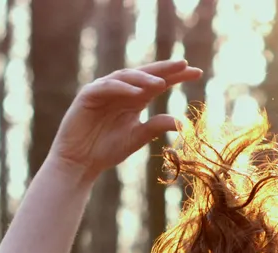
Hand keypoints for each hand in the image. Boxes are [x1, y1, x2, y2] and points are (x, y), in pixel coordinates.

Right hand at [50, 59, 202, 183]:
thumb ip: (156, 126)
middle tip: (184, 65)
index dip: (177, 76)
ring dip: (144, 78)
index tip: (197, 73)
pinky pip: (108, 87)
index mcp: (134, 99)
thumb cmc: (106, 150)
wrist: (80, 163)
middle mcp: (121, 91)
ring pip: (126, 77)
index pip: (158, 83)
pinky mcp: (89, 95)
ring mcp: (104, 90)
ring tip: (161, 83)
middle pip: (145, 74)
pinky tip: (137, 93)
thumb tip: (182, 121)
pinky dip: (123, 88)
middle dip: (164, 69)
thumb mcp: (137, 137)